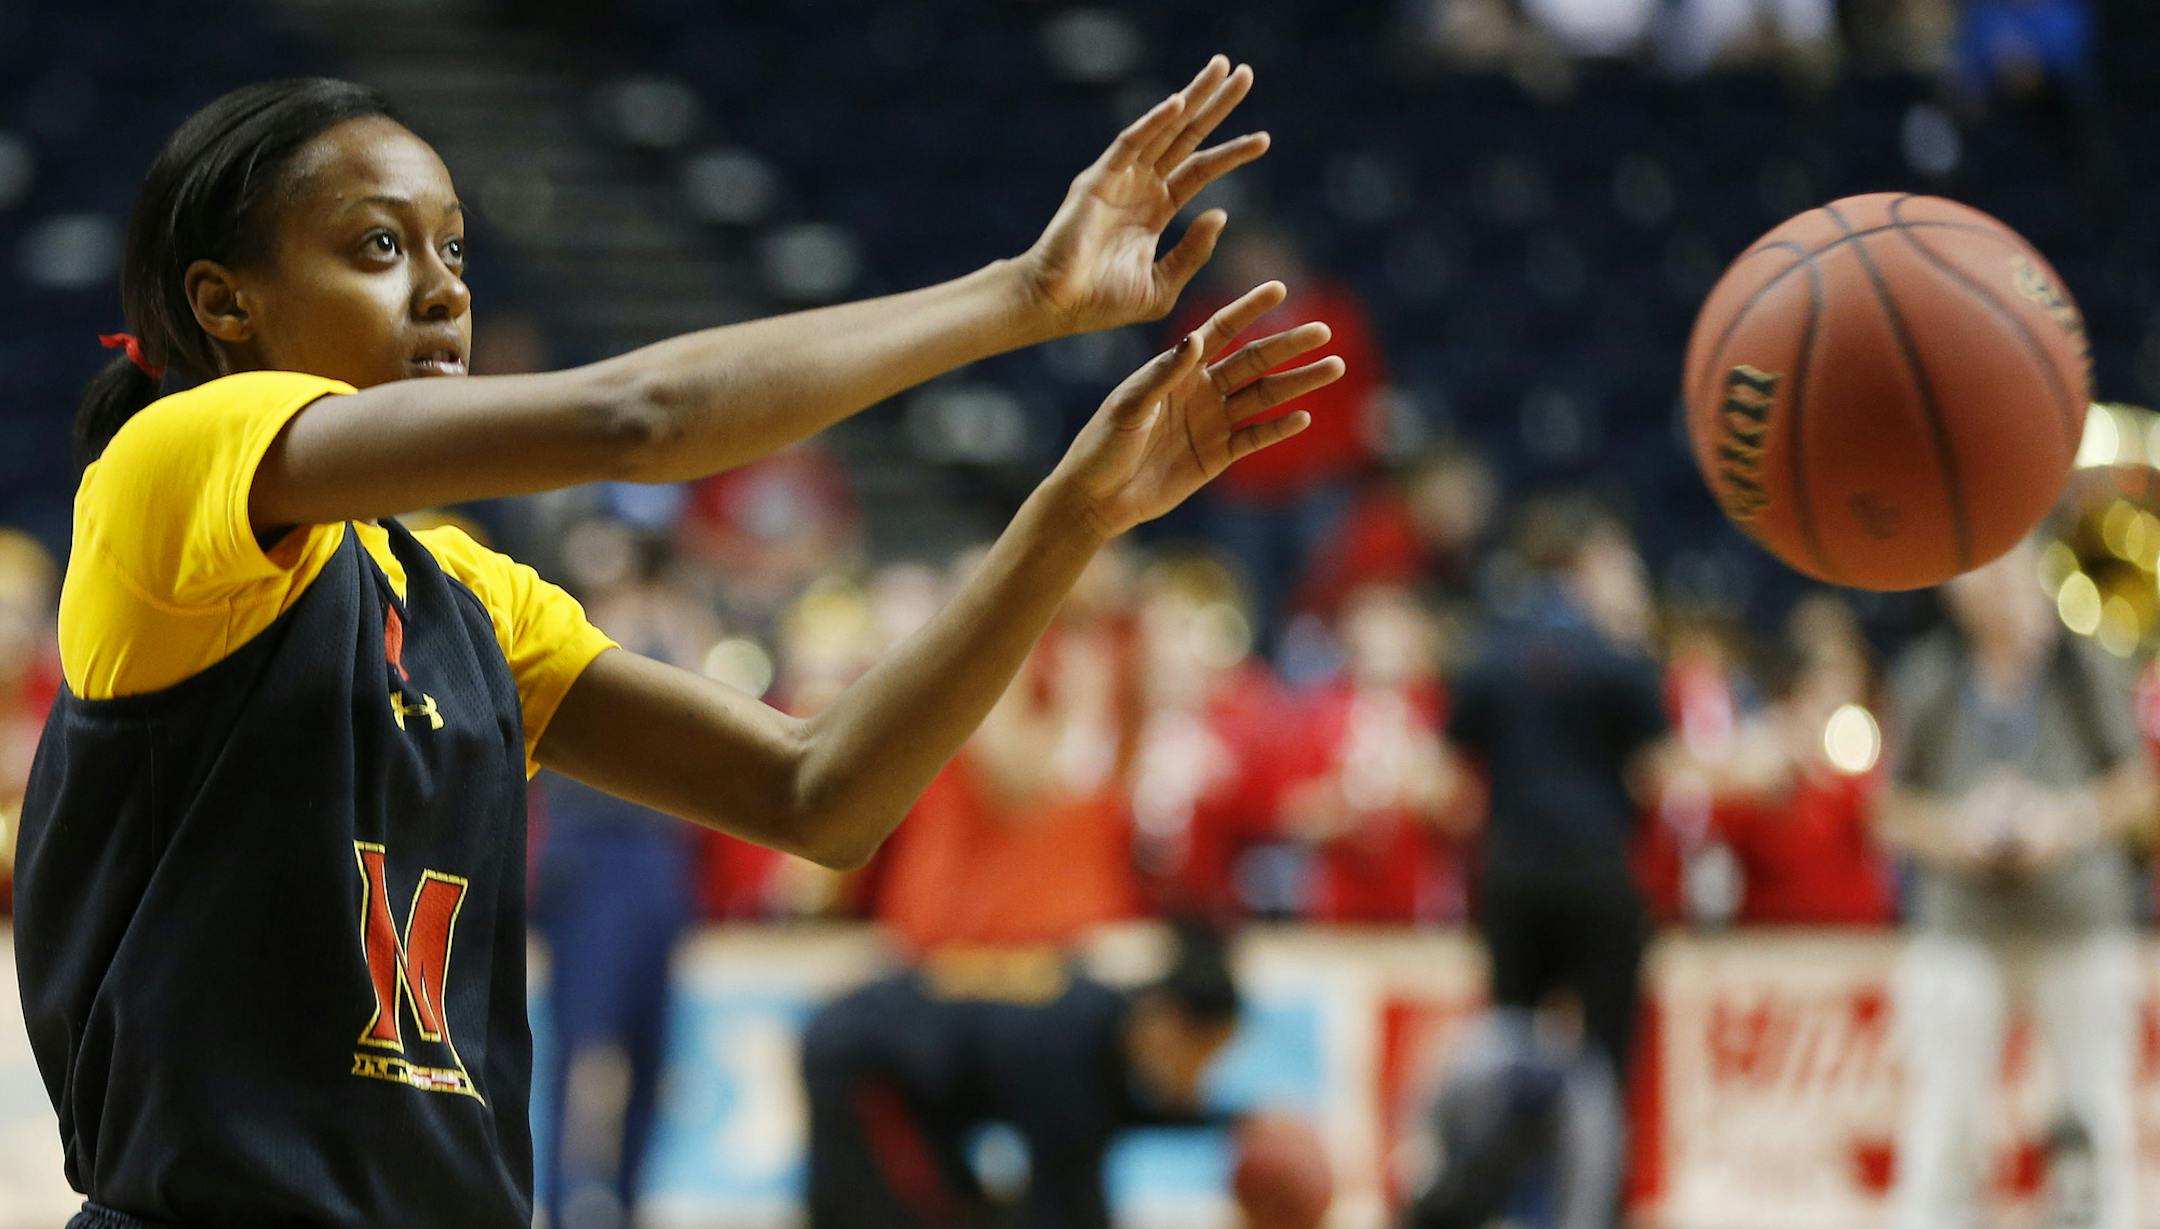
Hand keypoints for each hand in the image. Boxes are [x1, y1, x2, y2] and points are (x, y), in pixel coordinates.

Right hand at [1016, 56, 1268, 334]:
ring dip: (1192, 98)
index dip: (1232, 153)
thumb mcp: (1162, 285)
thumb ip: (1193, 253)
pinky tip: (1179, 103)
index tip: (1265, 139)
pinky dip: (1153, 122)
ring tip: (1221, 67)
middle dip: (1214, 105)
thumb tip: (1221, 214)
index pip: (1201, 171)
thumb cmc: (1102, 303)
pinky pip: (1129, 143)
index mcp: (1155, 210)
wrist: (1057, 306)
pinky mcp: (1098, 179)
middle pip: (1186, 137)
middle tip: (1244, 73)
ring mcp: (1119, 178)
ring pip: (1163, 129)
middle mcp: (1140, 186)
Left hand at [1048, 281, 1343, 538]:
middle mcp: (1200, 391)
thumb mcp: (1130, 405)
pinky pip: (1254, 439)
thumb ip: (1164, 373)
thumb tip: (1198, 337)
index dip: (1249, 309)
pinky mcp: (1216, 457)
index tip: (1279, 289)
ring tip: (1333, 367)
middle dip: (1288, 346)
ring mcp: (1211, 424)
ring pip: (1263, 398)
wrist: (1096, 497)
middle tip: (1324, 331)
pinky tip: (1304, 417)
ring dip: (1298, 384)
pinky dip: (1279, 429)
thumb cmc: (1103, 444)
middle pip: (1253, 362)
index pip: (1221, 330)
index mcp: (1177, 369)